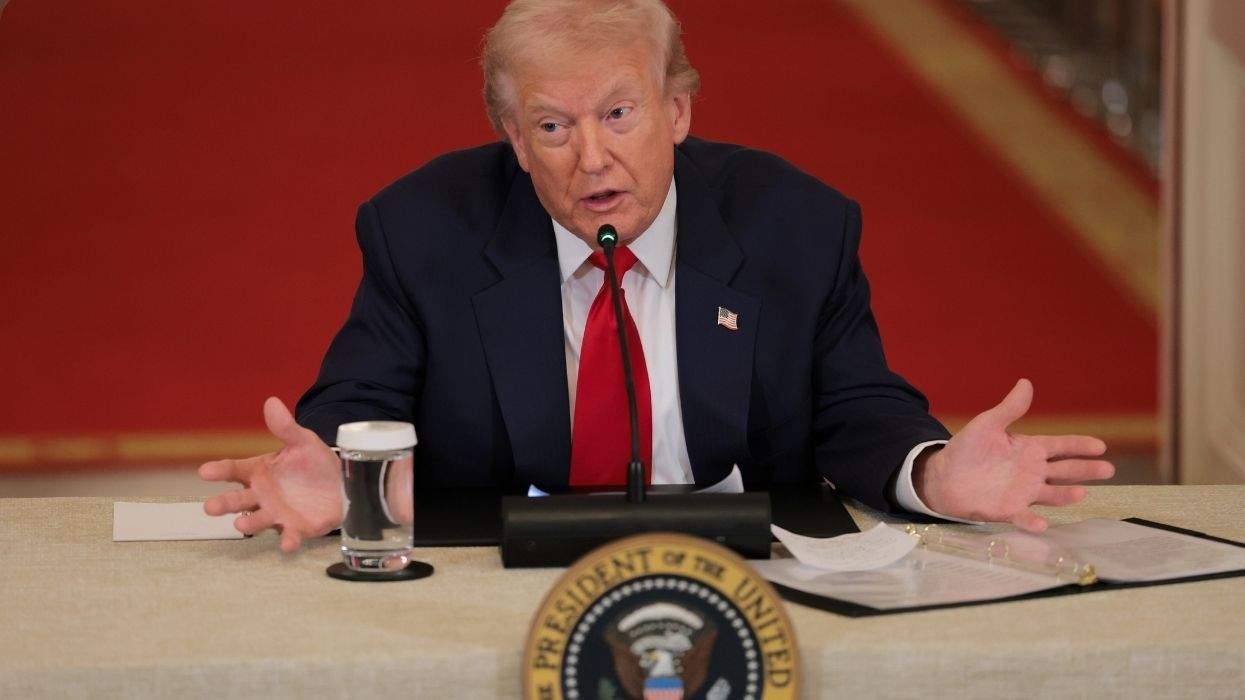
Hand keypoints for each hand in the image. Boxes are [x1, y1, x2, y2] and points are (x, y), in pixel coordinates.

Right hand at [200, 397, 341, 550]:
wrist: (341, 484)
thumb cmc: (314, 463)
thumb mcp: (302, 441)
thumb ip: (285, 427)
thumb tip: (271, 402)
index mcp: (259, 471)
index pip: (234, 469)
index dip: (219, 470)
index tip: (204, 471)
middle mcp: (262, 495)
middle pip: (238, 500)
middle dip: (224, 504)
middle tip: (210, 507)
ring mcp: (277, 514)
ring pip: (258, 520)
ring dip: (249, 523)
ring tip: (240, 524)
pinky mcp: (296, 528)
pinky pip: (289, 536)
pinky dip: (287, 541)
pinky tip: (287, 544)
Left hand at [913, 379, 1114, 532]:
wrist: (944, 475)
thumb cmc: (968, 449)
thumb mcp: (988, 424)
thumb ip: (1010, 408)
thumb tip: (1026, 382)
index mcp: (1030, 449)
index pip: (1061, 446)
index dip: (1080, 446)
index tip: (1101, 446)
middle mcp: (1032, 472)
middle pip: (1065, 471)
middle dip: (1086, 470)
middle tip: (1108, 469)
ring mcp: (1023, 492)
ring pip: (1051, 494)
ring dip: (1066, 495)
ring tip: (1081, 493)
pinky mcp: (1008, 510)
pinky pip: (1023, 516)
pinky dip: (1033, 520)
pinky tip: (1043, 523)